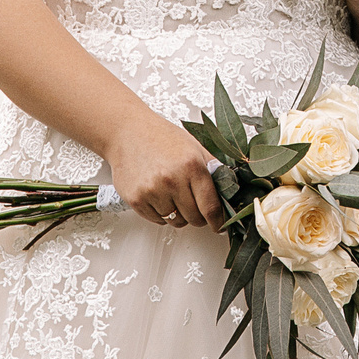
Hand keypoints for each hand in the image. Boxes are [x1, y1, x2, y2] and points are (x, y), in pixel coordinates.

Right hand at [103, 113, 223, 227]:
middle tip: (194, 205)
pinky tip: (159, 196)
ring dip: (179, 215)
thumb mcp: (195, 147)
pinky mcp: (136, 199)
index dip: (218, 221)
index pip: (210, 207)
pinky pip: (157, 220)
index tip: (220, 226)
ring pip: (175, 221)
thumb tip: (230, 191)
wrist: (128, 132)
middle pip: (194, 218)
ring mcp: (152, 191)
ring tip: (173, 195)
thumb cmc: (162, 137)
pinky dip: (161, 214)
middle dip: (198, 216)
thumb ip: (214, 169)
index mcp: (192, 166)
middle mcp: (172, 180)